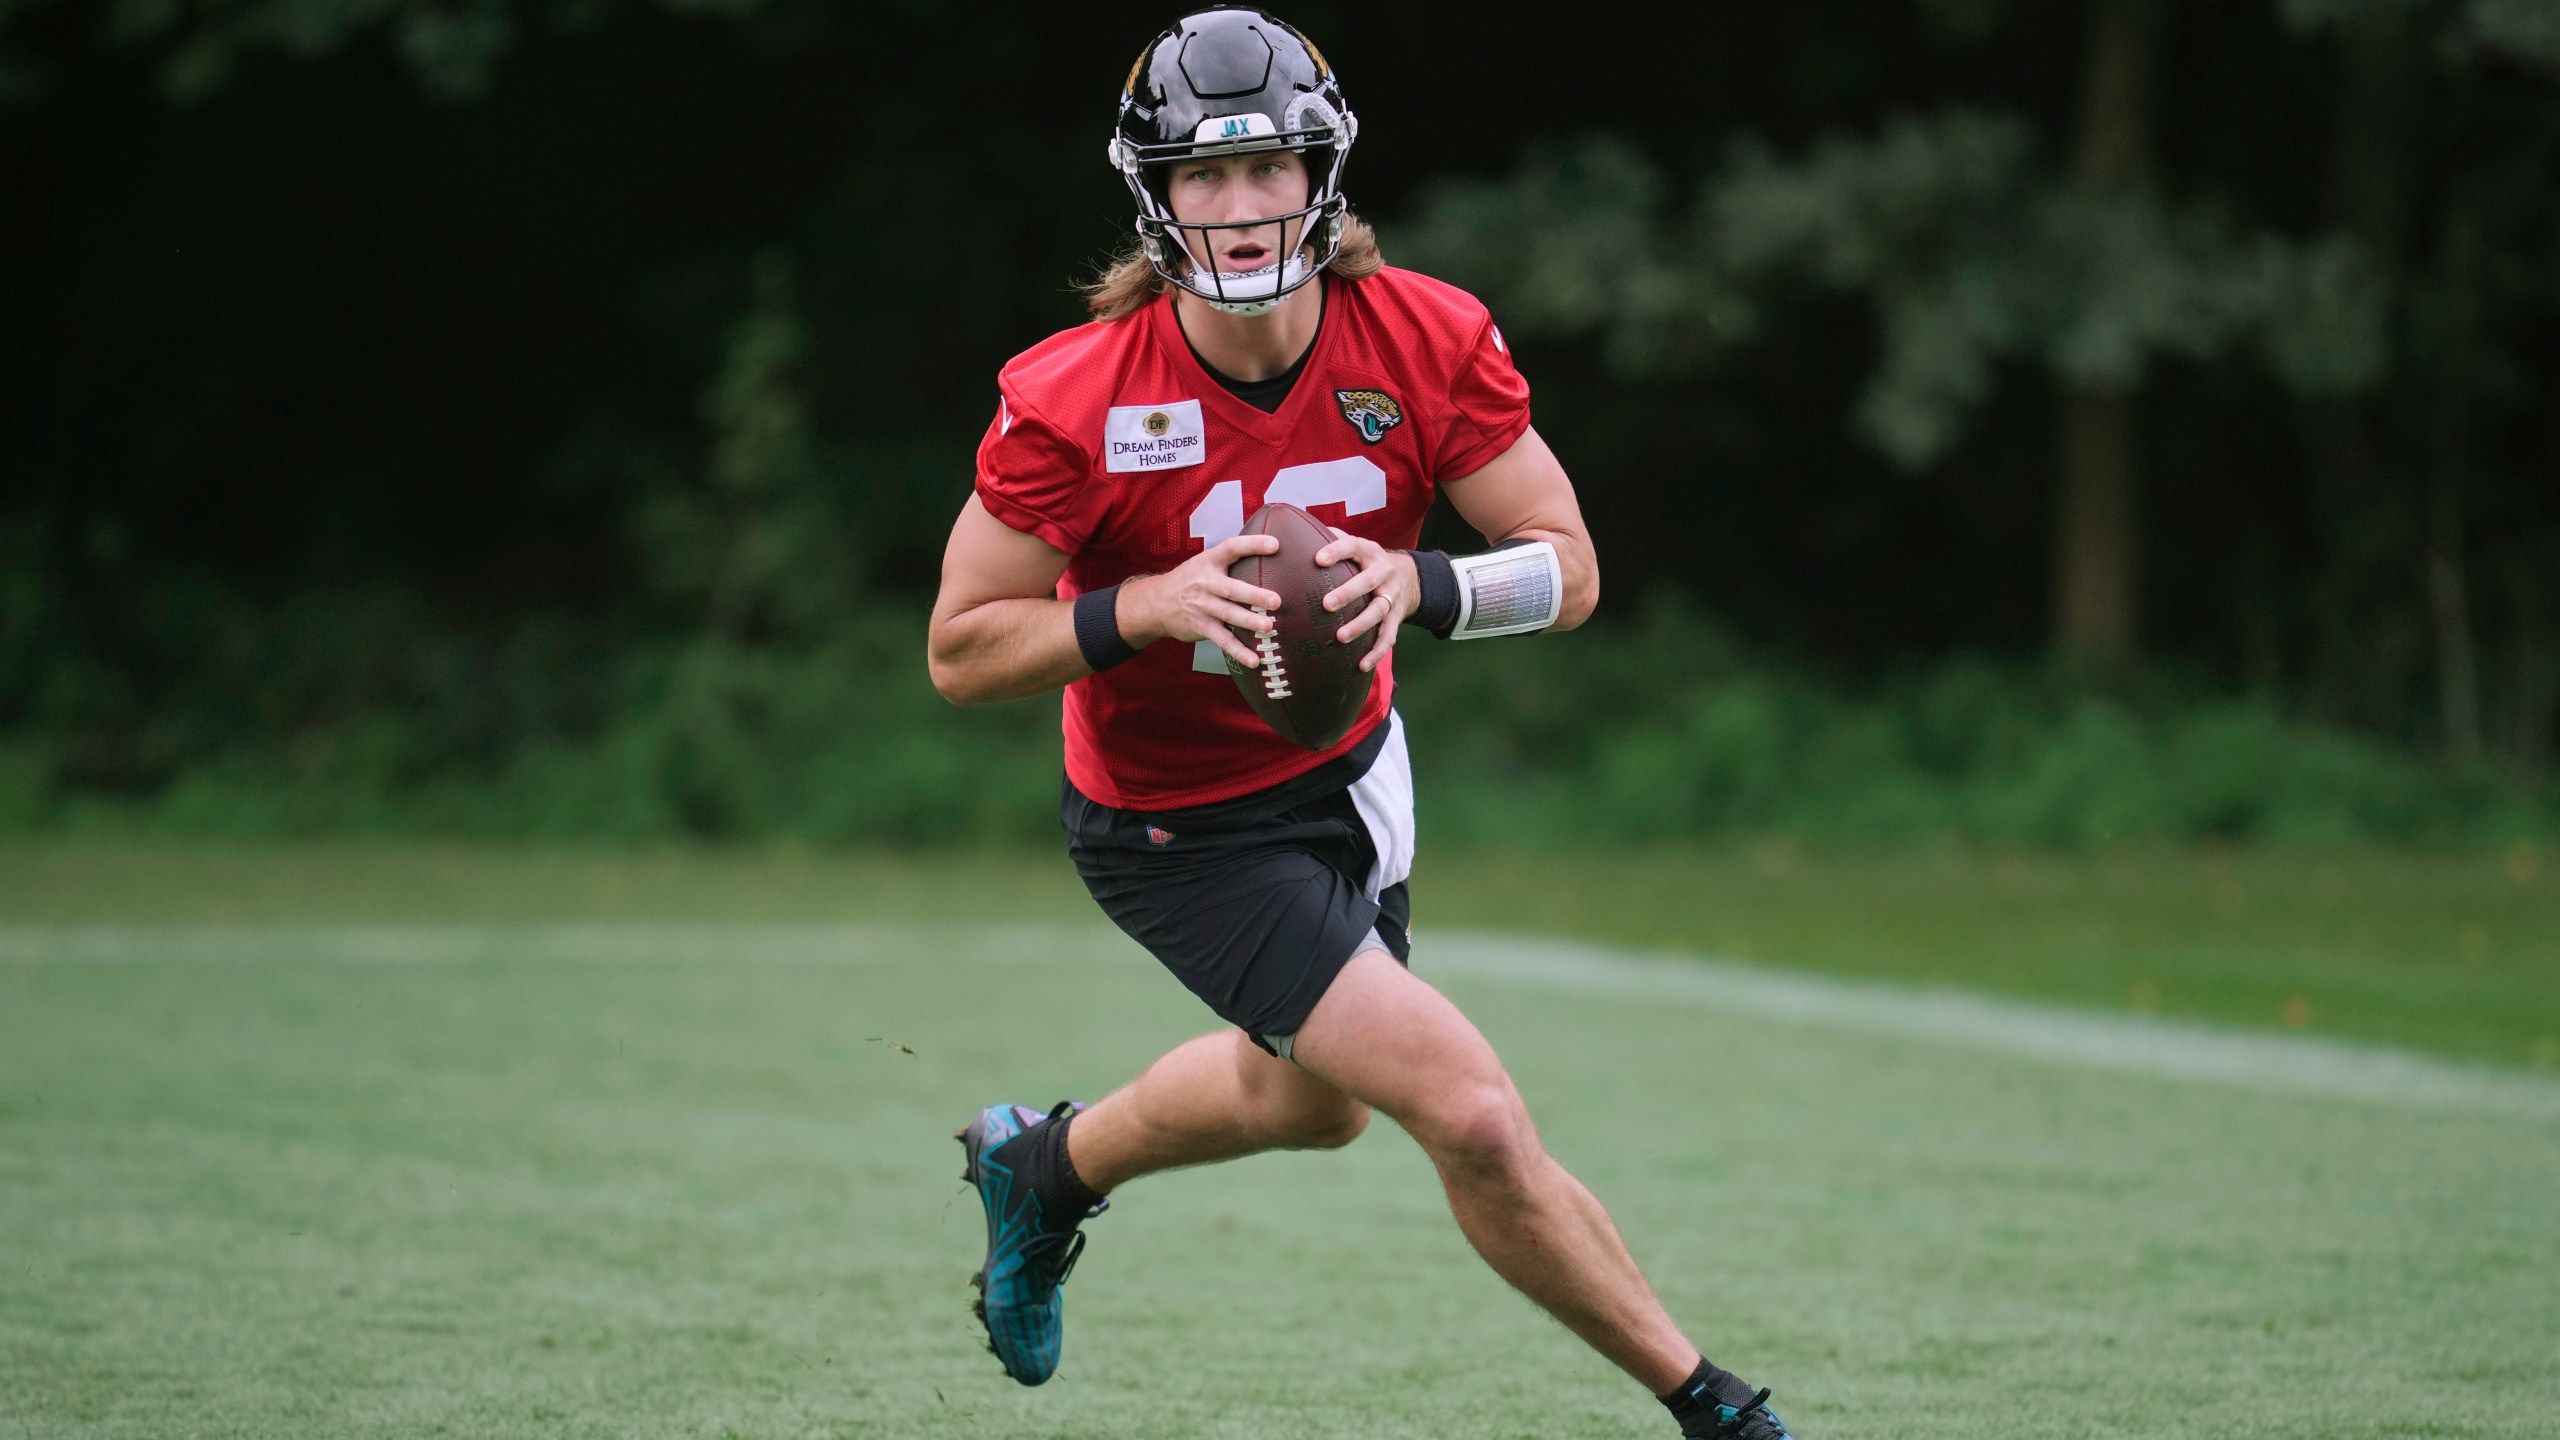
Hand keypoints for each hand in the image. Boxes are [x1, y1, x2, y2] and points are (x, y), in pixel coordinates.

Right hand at [1123, 533, 1282, 669]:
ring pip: (1228, 614)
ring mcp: (1202, 606)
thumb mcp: (1204, 563)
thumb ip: (1230, 560)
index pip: (1232, 548)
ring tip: (1268, 627)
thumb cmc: (1190, 580)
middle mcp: (1205, 583)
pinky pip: (1222, 640)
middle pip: (1231, 589)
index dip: (1253, 545)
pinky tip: (1254, 659)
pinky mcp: (1201, 626)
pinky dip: (1238, 651)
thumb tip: (1268, 557)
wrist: (1156, 603)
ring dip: (1249, 622)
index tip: (1275, 544)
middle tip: (1276, 601)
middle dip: (1254, 595)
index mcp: (1209, 562)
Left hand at [1316, 528, 1419, 673]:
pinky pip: (1388, 637)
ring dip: (1360, 625)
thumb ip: (1333, 539)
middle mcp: (1384, 572)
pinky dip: (1377, 652)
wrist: (1408, 576)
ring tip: (1340, 637)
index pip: (1353, 546)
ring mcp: (1392, 596)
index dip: (1337, 551)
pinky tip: (1362, 665)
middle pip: (1368, 582)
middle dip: (1348, 593)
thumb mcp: (1356, 546)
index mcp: (1369, 552)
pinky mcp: (1396, 617)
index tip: (1318, 559)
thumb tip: (1297, 535)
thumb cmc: (1367, 562)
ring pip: (1379, 611)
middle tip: (1327, 604)